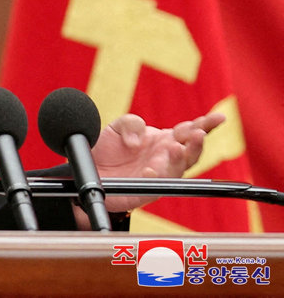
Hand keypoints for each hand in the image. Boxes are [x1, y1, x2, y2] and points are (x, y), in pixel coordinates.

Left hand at [90, 111, 224, 212]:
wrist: (90, 170)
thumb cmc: (108, 148)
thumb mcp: (118, 126)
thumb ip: (131, 124)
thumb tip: (139, 140)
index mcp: (165, 140)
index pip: (190, 131)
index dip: (205, 124)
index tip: (219, 117)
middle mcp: (166, 158)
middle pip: (190, 152)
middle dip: (197, 143)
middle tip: (199, 134)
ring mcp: (158, 176)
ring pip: (177, 170)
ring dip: (179, 159)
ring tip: (176, 148)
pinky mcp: (145, 192)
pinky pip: (153, 186)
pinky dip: (153, 177)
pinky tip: (149, 171)